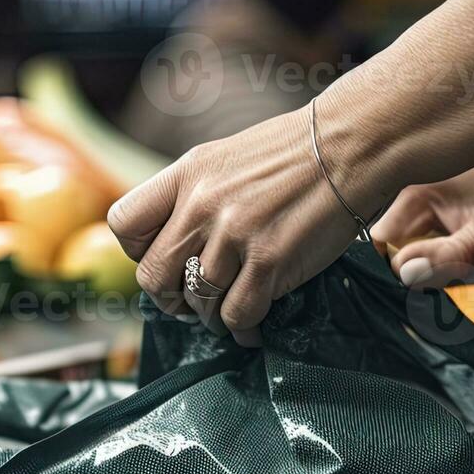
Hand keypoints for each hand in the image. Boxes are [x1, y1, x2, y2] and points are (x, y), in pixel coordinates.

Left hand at [108, 104, 379, 346]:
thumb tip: (175, 240)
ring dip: (211, 316)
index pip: (124, 224)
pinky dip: (243, 327)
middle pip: (153, 276)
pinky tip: (253, 324)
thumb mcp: (225, 158)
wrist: (349, 146)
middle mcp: (201, 204)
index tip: (164, 257)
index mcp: (185, 174)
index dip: (138, 251)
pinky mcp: (269, 262)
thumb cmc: (293, 153)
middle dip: (170, 298)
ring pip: (198, 301)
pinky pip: (237, 314)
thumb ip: (193, 194)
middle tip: (190, 302)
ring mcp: (234, 235)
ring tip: (228, 311)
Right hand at [371, 127, 473, 288]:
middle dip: (413, 272)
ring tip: (470, 263)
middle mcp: (412, 191)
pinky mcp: (444, 205)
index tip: (425, 291)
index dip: (392, 276)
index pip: (375, 248)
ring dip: (431, 265)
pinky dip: (444, 254)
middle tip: (455, 279)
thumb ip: (445, 260)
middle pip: (389, 249)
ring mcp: (428, 198)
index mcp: (413, 193)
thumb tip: (401, 275)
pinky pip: (428, 238)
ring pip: (410, 247)